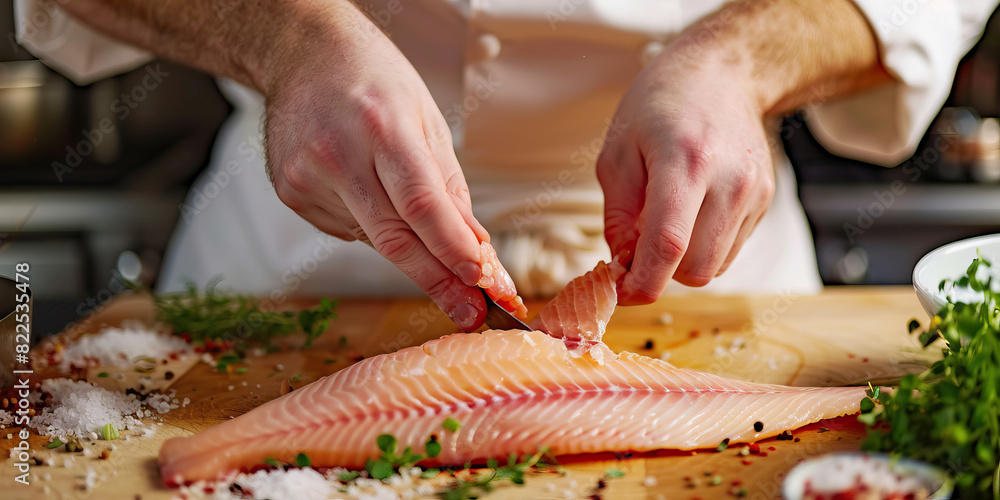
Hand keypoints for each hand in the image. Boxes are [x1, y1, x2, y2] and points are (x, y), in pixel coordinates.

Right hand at [263, 4, 488, 329]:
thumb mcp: (426, 118)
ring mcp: (307, 175)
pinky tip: (365, 189)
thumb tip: (474, 247)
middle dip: (437, 280)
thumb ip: (449, 187)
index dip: (452, 250)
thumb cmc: (373, 80)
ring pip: (371, 237)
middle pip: (395, 237)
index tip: (481, 282)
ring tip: (404, 204)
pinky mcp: (290, 191)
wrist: (302, 53)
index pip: (423, 204)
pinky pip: (345, 228)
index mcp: (383, 126)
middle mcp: (339, 153)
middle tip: (469, 310)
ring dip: (405, 244)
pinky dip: (368, 223)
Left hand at [597, 50, 774, 304]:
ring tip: (666, 221)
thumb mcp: (617, 153)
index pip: (668, 245)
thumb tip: (624, 266)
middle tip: (637, 249)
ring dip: (683, 261)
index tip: (622, 292)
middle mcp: (729, 181)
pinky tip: (692, 211)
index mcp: (686, 163)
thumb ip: (617, 217)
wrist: (720, 73)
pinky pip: (730, 249)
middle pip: (696, 269)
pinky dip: (704, 245)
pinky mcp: (765, 199)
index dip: (643, 282)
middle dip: (662, 272)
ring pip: (715, 266)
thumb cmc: (659, 106)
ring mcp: (753, 192)